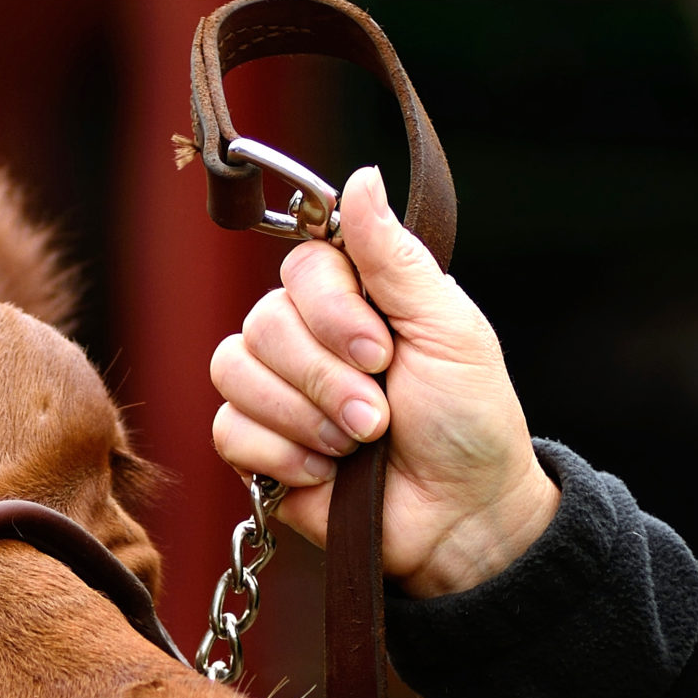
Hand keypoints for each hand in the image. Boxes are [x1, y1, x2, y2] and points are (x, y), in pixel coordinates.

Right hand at [208, 167, 558, 598]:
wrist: (461, 519)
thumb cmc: (470, 422)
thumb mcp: (448, 328)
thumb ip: (394, 257)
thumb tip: (359, 178)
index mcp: (354, 299)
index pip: (299, 267)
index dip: (330, 310)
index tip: (381, 351)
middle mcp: (306, 338)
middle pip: (262, 322)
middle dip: (325, 377)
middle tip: (380, 414)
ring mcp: (275, 393)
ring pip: (233, 371)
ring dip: (304, 415)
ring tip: (357, 444)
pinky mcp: (256, 450)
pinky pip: (228, 429)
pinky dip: (280, 453)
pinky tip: (324, 472)